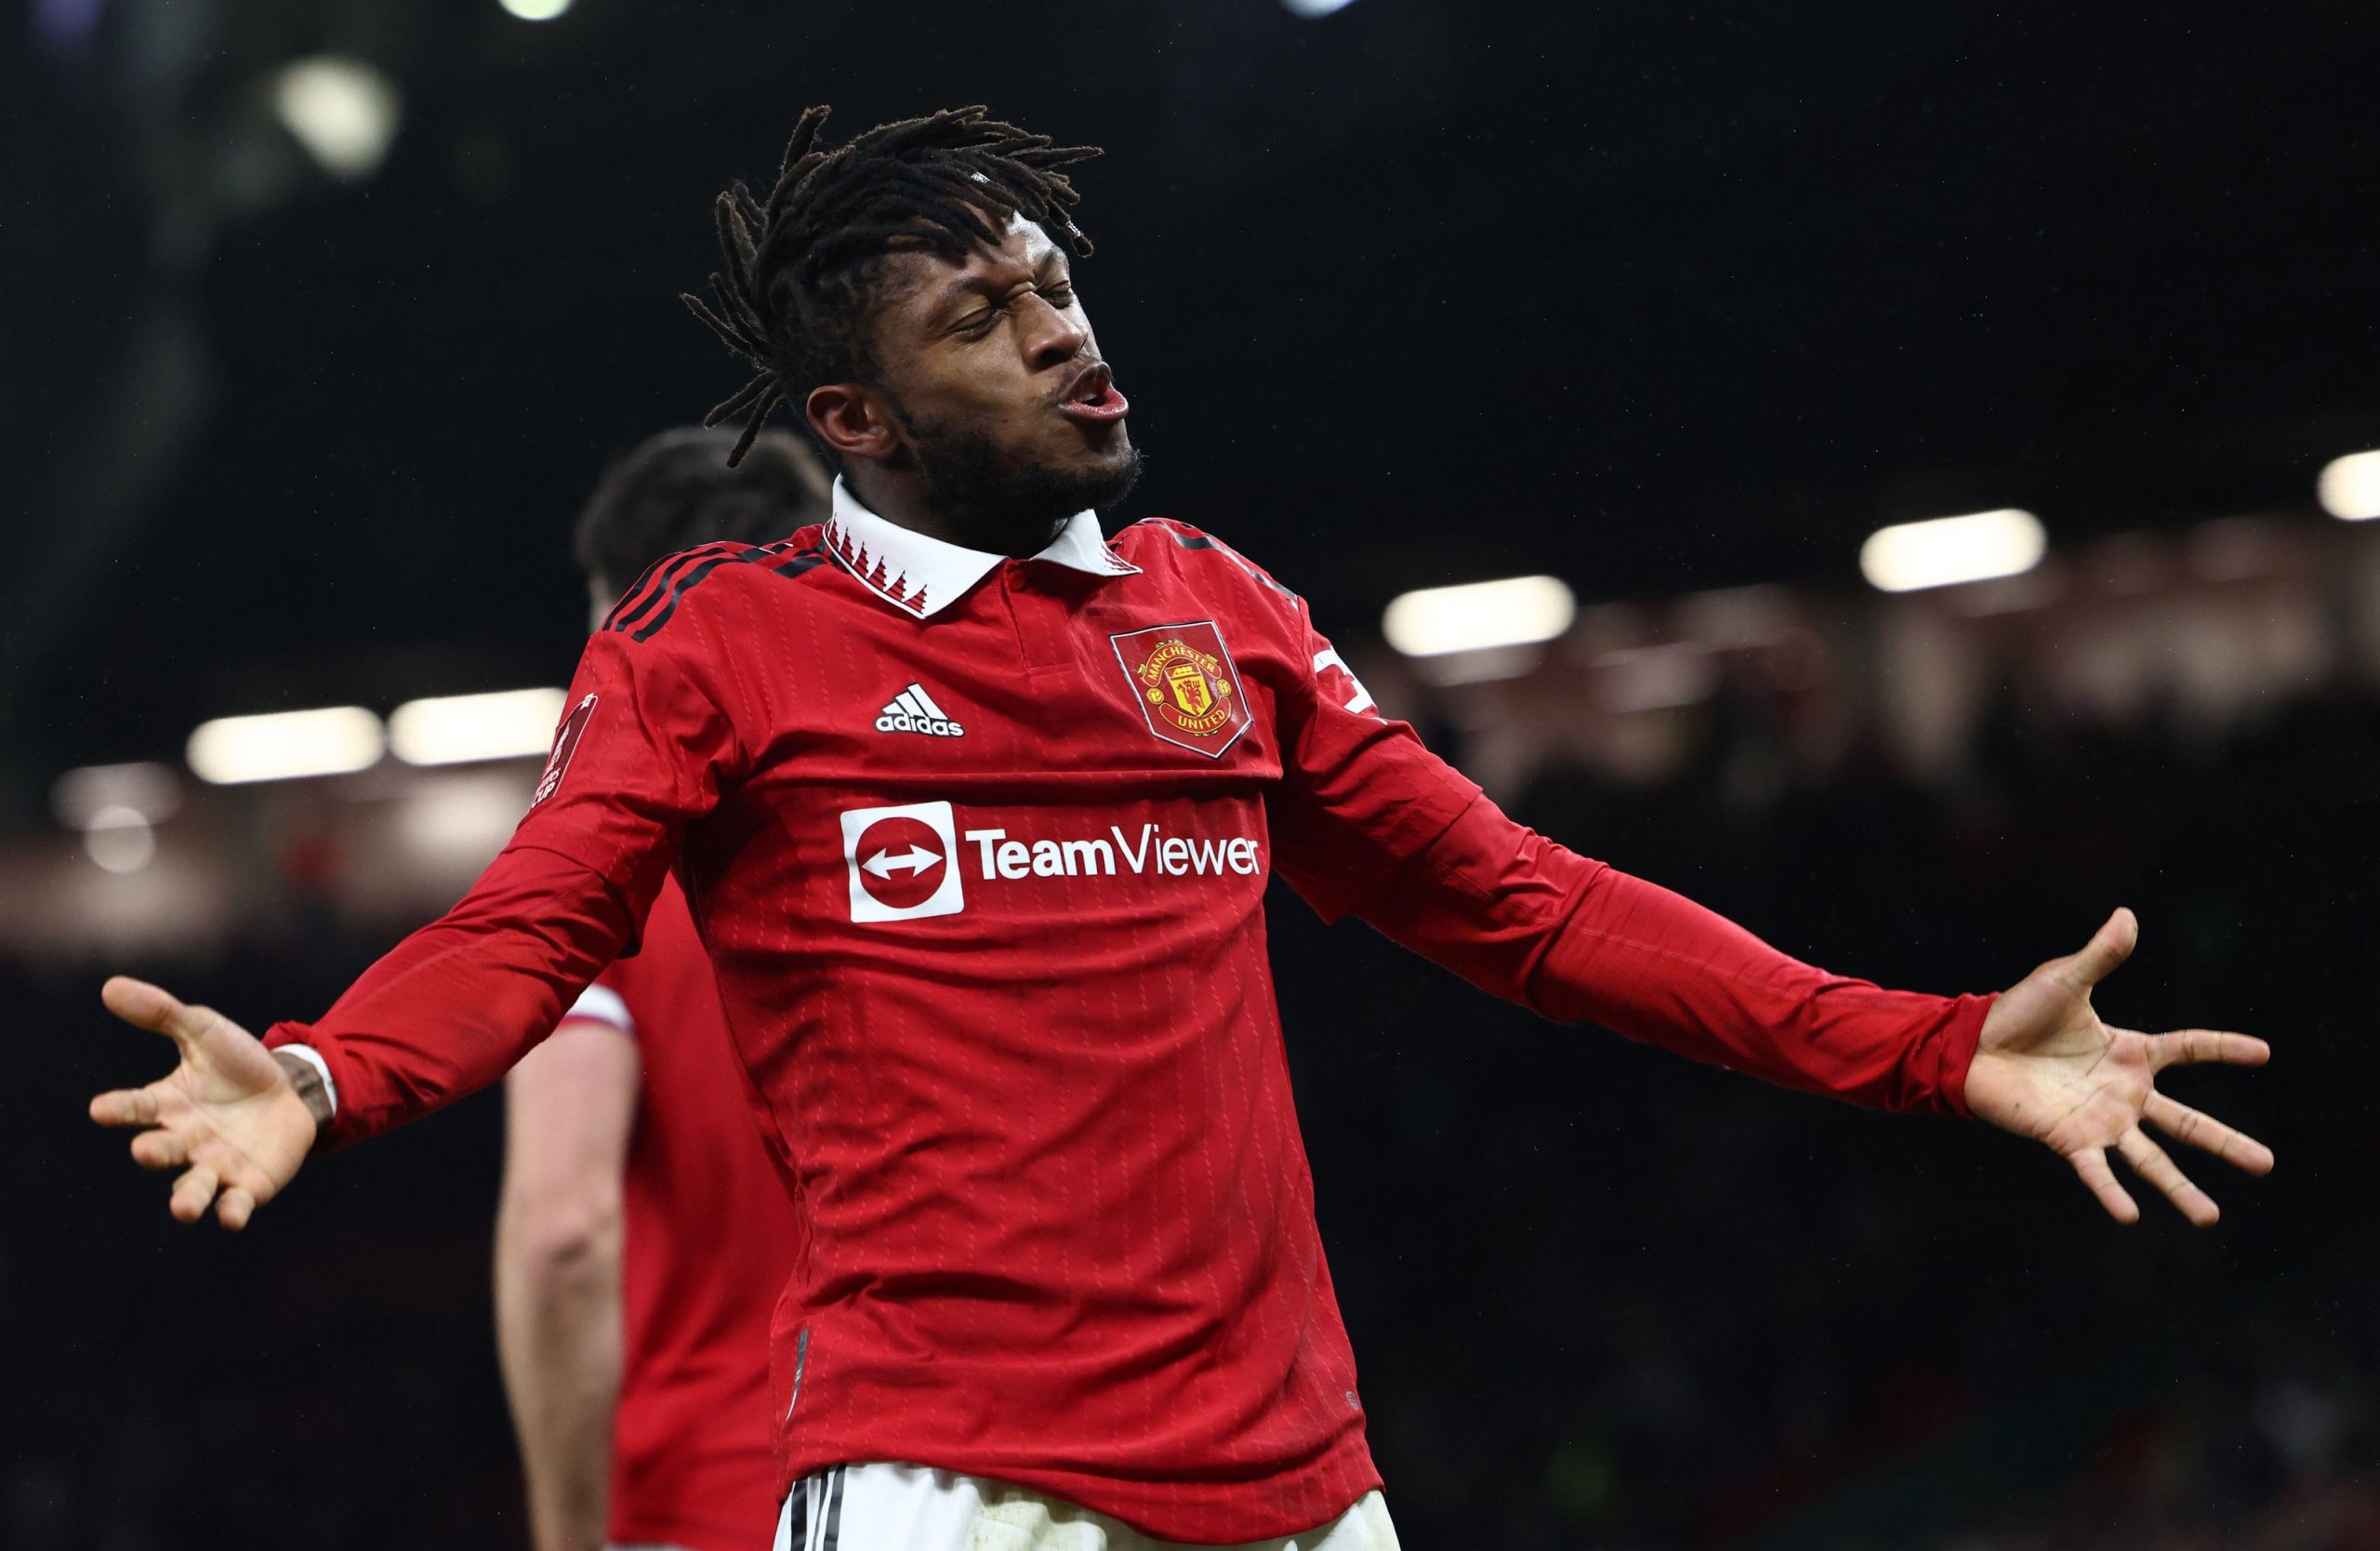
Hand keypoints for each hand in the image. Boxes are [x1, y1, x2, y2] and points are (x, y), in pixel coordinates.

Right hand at [88, 977, 317, 1229]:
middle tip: (146, 1149)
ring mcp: (216, 1166)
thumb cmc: (238, 1064)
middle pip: (162, 1152)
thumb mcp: (205, 1031)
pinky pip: (236, 1205)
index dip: (118, 1109)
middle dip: (154, 1152)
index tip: (101, 1109)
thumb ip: (162, 1014)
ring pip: (193, 1189)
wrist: (293, 1090)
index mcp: (168, 1105)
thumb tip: (110, 986)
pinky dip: (232, 1213)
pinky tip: (231, 1216)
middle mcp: (186, 1141)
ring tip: (182, 1207)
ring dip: (187, 1199)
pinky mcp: (250, 1185)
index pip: (135, 1107)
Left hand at [1965, 909, 2272, 1225]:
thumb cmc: (2017, 1014)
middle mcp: (2124, 1093)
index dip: (2225, 1048)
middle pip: (2186, 1122)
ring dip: (2179, 1189)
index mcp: (2129, 1052)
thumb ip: (2100, 957)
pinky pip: (2095, 1171)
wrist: (1970, 1046)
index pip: (2189, 1048)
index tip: (2264, 1052)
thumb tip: (2127, 916)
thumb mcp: (2064, 982)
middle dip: (2225, 1143)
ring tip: (2210, 1218)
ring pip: (2151, 1160)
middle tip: (2267, 1164)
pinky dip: (2110, 1192)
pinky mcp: (2068, 1139)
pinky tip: (2130, 1215)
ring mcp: (2100, 1121)